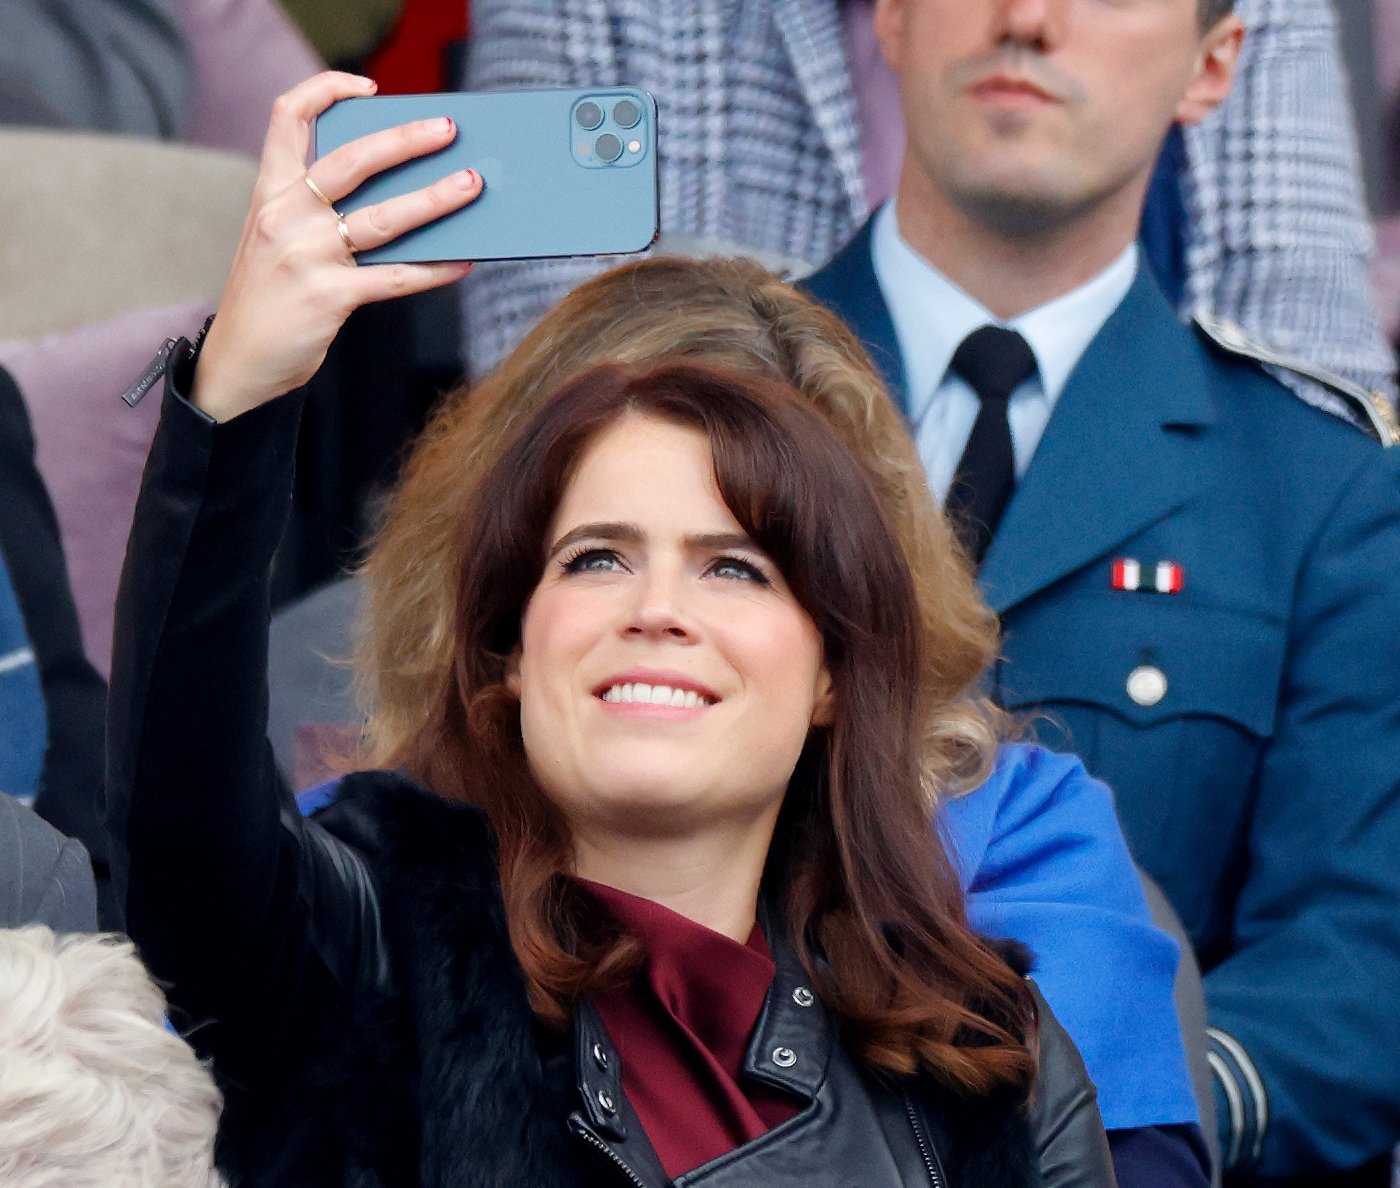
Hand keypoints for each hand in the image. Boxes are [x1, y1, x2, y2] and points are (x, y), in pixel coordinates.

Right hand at [192, 72, 479, 421]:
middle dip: (405, 140)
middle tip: (448, 130)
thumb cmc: (270, 298)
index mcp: (269, 193)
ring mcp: (305, 256)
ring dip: (434, 199)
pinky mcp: (329, 297)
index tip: (369, 88)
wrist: (237, 364)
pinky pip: (394, 278)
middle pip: (352, 161)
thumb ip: (319, 212)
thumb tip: (401, 190)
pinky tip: (462, 261)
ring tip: (471, 185)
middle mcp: (284, 215)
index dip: (327, 90)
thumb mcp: (277, 240)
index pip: (287, 116)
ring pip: (383, 218)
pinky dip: (433, 270)